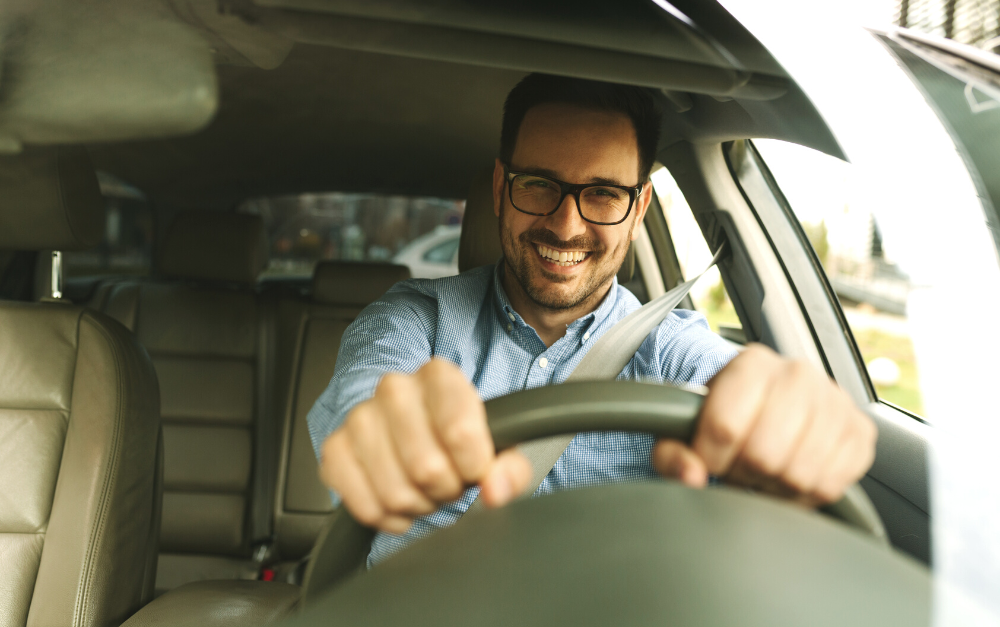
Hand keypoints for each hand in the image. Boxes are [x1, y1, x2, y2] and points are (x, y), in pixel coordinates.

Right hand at [319, 358, 531, 533]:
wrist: (419, 433)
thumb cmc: (459, 438)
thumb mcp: (498, 448)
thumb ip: (510, 469)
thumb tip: (497, 491)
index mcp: (439, 376)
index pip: (460, 433)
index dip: (474, 467)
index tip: (475, 468)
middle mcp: (395, 389)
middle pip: (426, 468)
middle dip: (446, 489)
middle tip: (449, 481)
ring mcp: (360, 418)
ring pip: (395, 492)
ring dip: (418, 505)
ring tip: (424, 488)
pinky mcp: (335, 450)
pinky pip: (364, 506)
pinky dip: (388, 518)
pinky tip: (399, 503)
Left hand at [652, 344, 876, 505]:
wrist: (767, 405)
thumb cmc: (724, 418)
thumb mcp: (684, 430)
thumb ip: (672, 453)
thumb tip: (692, 474)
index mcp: (751, 363)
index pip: (725, 426)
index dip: (710, 457)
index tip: (708, 459)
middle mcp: (799, 374)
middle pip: (763, 454)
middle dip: (743, 473)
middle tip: (738, 466)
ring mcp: (836, 401)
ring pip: (798, 473)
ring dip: (773, 486)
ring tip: (763, 469)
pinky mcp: (860, 432)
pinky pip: (831, 484)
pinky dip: (804, 494)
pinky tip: (789, 476)